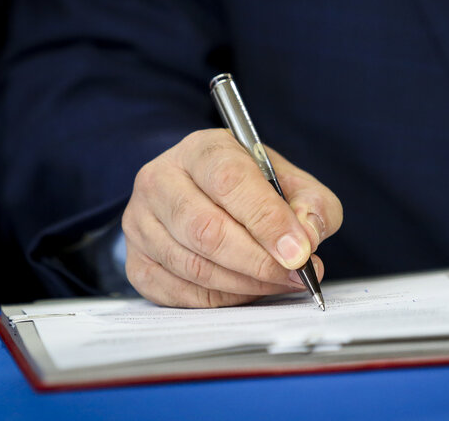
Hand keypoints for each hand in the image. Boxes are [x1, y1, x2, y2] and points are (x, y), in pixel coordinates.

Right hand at [122, 129, 342, 306]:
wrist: (205, 192)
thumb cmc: (252, 187)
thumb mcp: (292, 181)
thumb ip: (312, 205)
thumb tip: (307, 239)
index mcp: (201, 150)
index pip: (229, 181)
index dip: (267, 220)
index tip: (299, 251)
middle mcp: (160, 180)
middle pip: (206, 230)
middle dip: (259, 261)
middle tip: (297, 274)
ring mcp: (141, 222)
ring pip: (192, 266)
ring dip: (245, 283)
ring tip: (281, 281)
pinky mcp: (135, 260)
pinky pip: (178, 292)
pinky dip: (221, 299)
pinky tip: (249, 290)